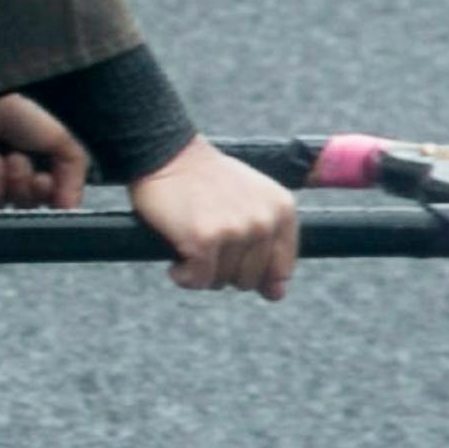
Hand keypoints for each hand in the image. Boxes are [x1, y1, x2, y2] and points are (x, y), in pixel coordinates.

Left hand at [0, 93, 86, 210]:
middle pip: (22, 207)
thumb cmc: (20, 113)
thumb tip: (70, 210)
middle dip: (19, 185)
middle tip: (13, 158)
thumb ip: (74, 174)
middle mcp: (16, 178)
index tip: (41, 180)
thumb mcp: (61, 139)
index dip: (43, 197)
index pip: (47, 204)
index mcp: (41, 169)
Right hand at [128, 139, 298, 304]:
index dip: (255, 271)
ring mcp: (235, 231)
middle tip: (207, 241)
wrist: (166, 152)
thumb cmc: (206, 179)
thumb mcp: (252, 200)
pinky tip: (177, 257)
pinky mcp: (204, 240)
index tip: (233, 256)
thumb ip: (270, 244)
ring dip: (201, 271)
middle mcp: (264, 221)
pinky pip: (197, 281)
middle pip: (249, 280)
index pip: (282, 269)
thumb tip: (276, 295)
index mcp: (282, 210)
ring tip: (191, 242)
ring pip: (222, 282)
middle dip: (224, 269)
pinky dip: (182, 275)